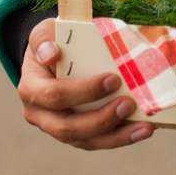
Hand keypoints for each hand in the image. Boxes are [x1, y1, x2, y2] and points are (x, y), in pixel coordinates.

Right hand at [17, 17, 155, 149]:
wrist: (54, 56)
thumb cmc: (53, 41)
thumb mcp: (44, 32)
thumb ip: (43, 39)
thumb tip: (51, 53)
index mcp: (31, 89)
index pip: (54, 95)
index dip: (83, 91)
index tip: (113, 79)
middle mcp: (40, 115)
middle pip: (67, 127)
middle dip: (101, 119)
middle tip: (129, 104)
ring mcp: (57, 128)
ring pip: (85, 141)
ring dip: (116, 136)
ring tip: (144, 127)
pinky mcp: (76, 135)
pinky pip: (98, 142)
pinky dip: (121, 138)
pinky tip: (143, 130)